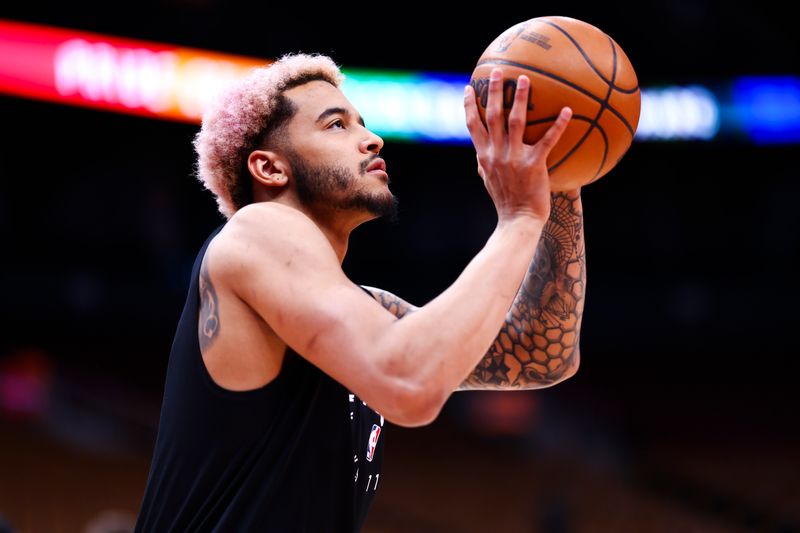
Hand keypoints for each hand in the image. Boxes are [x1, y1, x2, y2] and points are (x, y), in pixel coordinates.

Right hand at [464, 68, 571, 225]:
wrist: (517, 220)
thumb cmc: (505, 202)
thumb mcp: (488, 180)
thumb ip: (483, 163)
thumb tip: (479, 152)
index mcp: (484, 155)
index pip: (473, 126)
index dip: (470, 105)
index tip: (471, 88)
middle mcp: (496, 153)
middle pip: (492, 116)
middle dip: (493, 91)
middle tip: (497, 71)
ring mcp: (514, 158)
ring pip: (515, 121)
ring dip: (519, 98)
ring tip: (525, 79)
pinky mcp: (534, 165)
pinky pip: (547, 140)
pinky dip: (557, 124)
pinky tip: (567, 110)